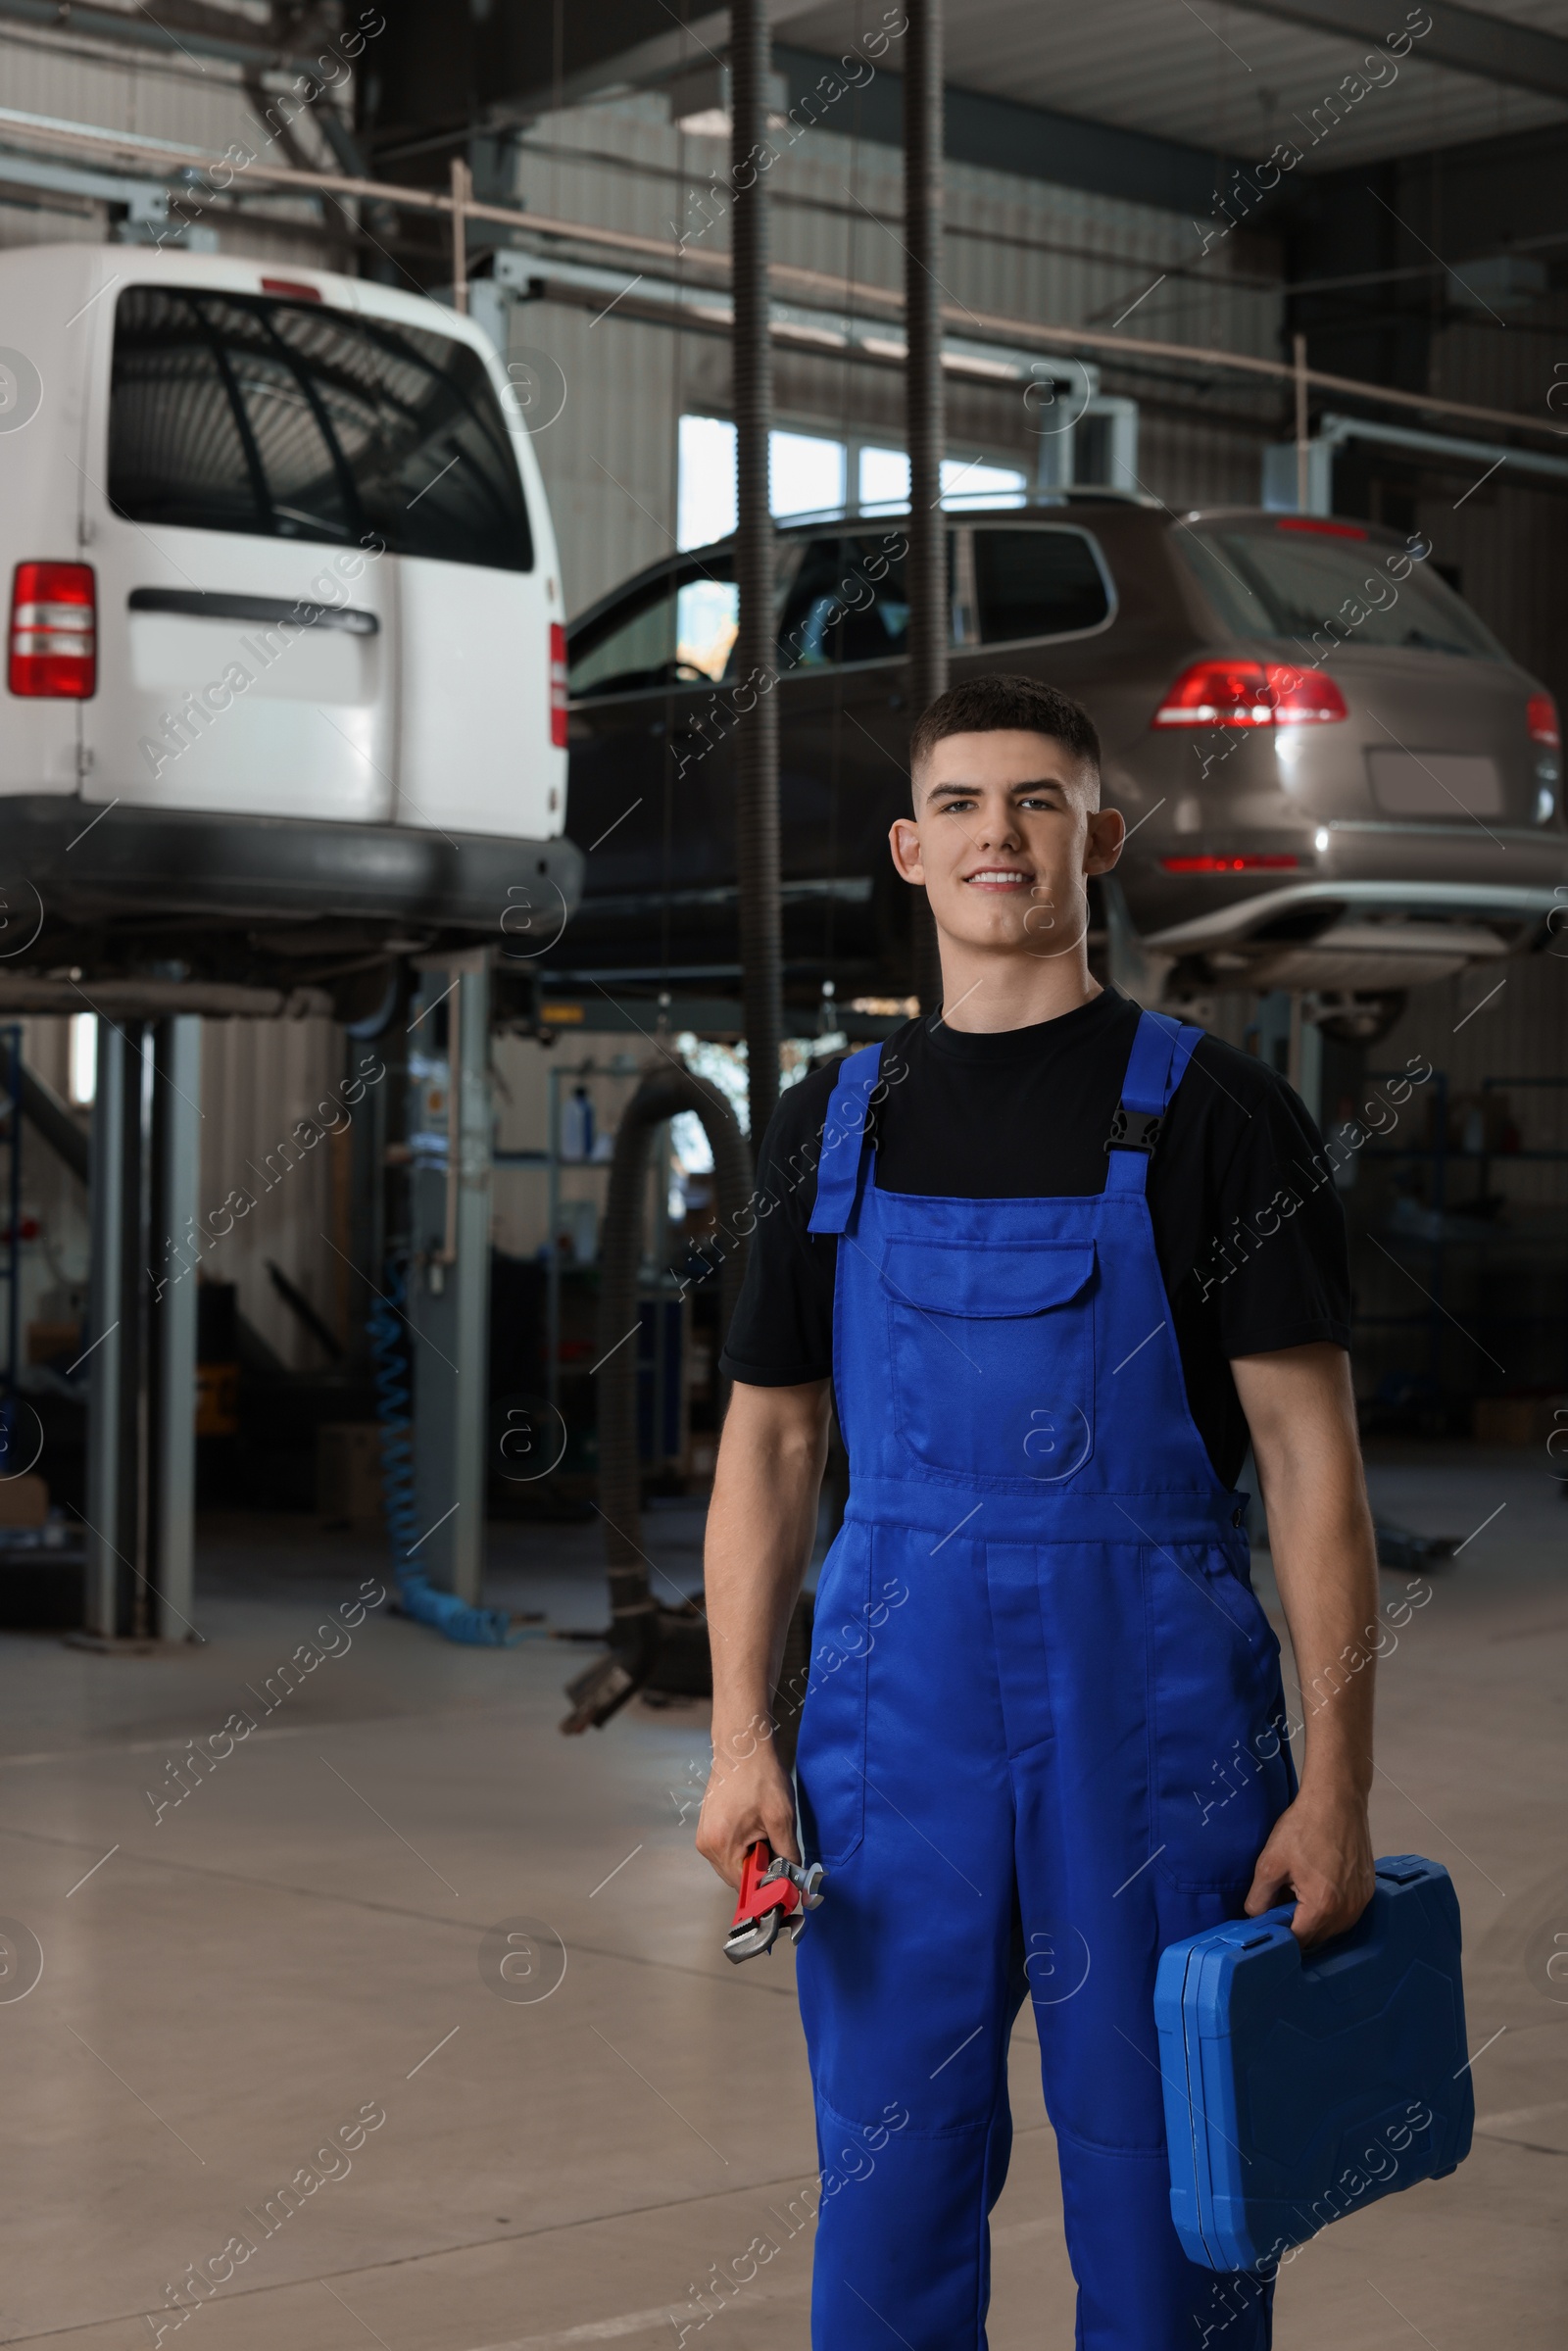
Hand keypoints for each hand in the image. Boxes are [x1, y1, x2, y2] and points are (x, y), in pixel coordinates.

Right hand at [694, 1726, 799, 1889]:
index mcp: (722, 1845)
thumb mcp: (782, 1817)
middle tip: (779, 1853)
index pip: (745, 1887)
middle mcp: (706, 1845)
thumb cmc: (761, 1777)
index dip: (767, 1887)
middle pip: (737, 1878)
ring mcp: (704, 1836)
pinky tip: (755, 1829)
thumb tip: (795, 1881)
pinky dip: (743, 1848)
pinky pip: (727, 1851)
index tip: (785, 1881)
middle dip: (760, 1872)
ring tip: (767, 1835)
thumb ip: (788, 1855)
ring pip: (732, 1865)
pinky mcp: (707, 1828)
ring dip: (752, 1860)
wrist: (742, 1747)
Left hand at [1244, 1783, 1374, 1946]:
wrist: (1337, 1799)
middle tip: (1281, 1903)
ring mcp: (1361, 1901)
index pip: (1298, 1942)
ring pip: (1333, 1927)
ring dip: (1314, 1919)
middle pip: (1317, 1937)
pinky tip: (1318, 1884)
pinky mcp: (1368, 1890)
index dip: (1280, 1936)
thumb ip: (1259, 1899)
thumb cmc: (1304, 1827)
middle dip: (1297, 1927)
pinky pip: (1346, 1911)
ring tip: (1298, 1890)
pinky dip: (1331, 1907)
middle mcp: (1347, 1911)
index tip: (1268, 1924)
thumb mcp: (1270, 1863)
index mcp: (1322, 1907)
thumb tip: (1255, 1918)